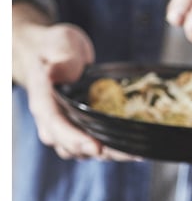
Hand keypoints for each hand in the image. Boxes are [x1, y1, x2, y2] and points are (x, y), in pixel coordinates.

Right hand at [12, 3, 135, 160]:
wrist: (55, 54)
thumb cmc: (56, 48)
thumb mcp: (58, 45)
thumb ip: (60, 61)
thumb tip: (54, 73)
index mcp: (44, 104)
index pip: (56, 128)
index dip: (76, 140)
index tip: (96, 148)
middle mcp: (53, 124)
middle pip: (76, 147)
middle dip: (104, 152)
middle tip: (133, 154)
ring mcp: (68, 131)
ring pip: (88, 152)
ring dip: (113, 155)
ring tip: (139, 152)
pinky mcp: (82, 132)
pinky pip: (97, 148)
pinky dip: (115, 149)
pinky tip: (137, 147)